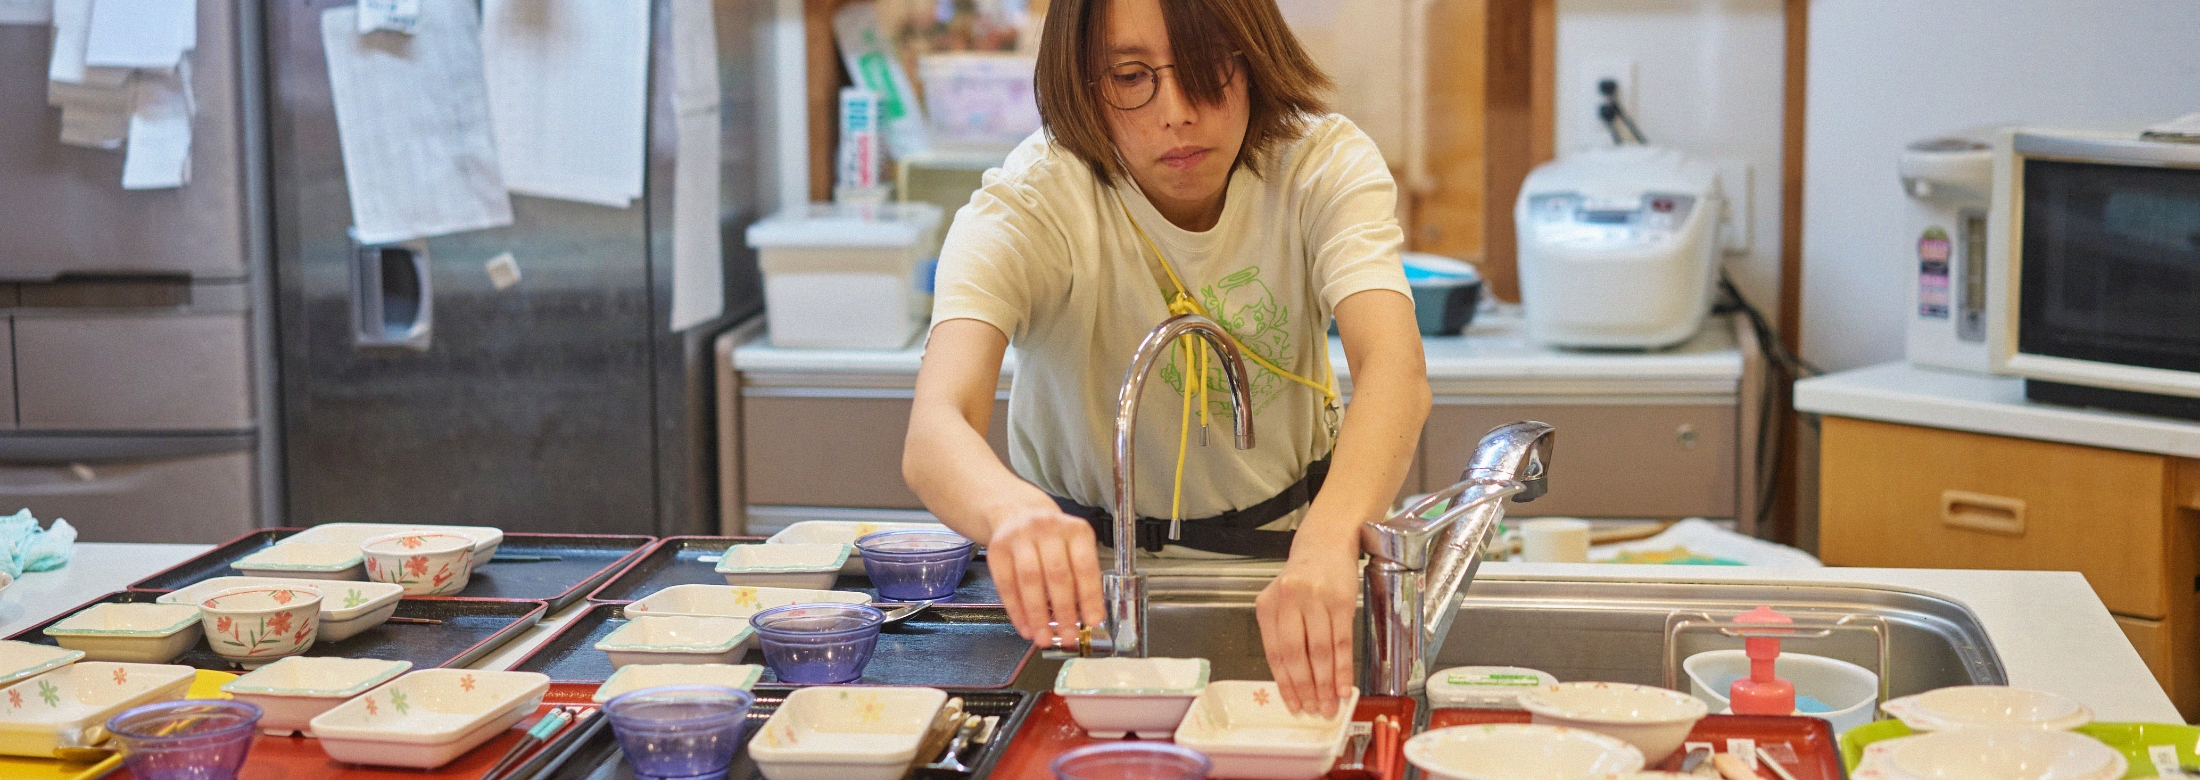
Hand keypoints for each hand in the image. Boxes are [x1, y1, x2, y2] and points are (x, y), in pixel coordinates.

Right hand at [984, 505, 1105, 647]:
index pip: (1085, 566)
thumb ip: (1082, 577)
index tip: (1093, 621)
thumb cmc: (1053, 539)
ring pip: (1029, 581)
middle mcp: (1047, 528)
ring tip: (1044, 638)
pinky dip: (1016, 611)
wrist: (1018, 513)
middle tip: (1068, 636)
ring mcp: (1019, 536)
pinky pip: (1006, 584)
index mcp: (1075, 530)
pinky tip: (1025, 627)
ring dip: (1038, 615)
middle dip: (1064, 611)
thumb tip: (1089, 616)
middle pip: (1056, 575)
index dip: (1090, 596)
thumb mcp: (1075, 547)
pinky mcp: (997, 548)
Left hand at [1256, 537, 1359, 716]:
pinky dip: (1343, 668)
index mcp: (1268, 605)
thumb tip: (1296, 682)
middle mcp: (1289, 600)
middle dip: (1306, 688)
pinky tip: (1345, 685)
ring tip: (1330, 705)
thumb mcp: (1281, 601)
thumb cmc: (1302, 578)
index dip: (1285, 683)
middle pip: (1296, 654)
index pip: (1274, 652)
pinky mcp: (1342, 600)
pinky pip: (1342, 641)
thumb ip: (1282, 635)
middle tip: (1314, 710)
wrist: (1326, 543)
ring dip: (1326, 683)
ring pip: (1321, 651)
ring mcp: (1316, 599)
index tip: (1294, 704)